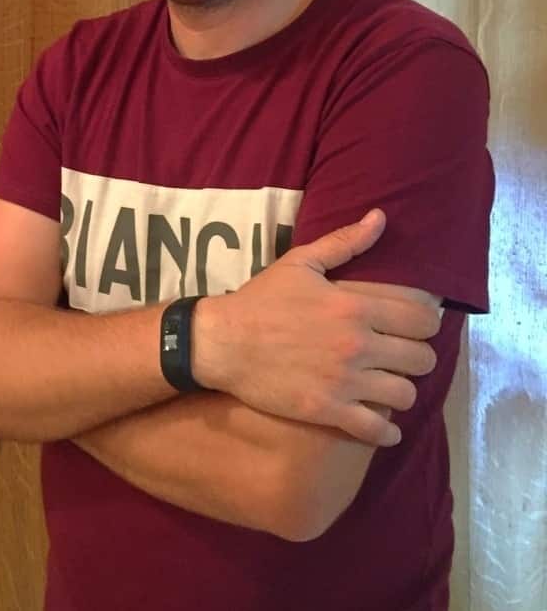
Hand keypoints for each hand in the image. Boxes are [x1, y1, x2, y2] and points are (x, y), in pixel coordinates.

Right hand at [190, 210, 440, 446]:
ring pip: (405, 395)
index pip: (422, 320)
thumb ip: (345, 242)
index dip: (426, 323)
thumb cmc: (262, 299)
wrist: (224, 342)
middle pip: (422, 359)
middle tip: (401, 355)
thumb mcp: (301, 262)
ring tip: (388, 385)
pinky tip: (383, 425)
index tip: (415, 326)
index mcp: (355, 307)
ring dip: (401, 390)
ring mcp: (345, 381)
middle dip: (416, 356)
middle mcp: (358, 345)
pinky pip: (377, 430)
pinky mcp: (328, 411)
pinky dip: (387, 431)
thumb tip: (380, 217)